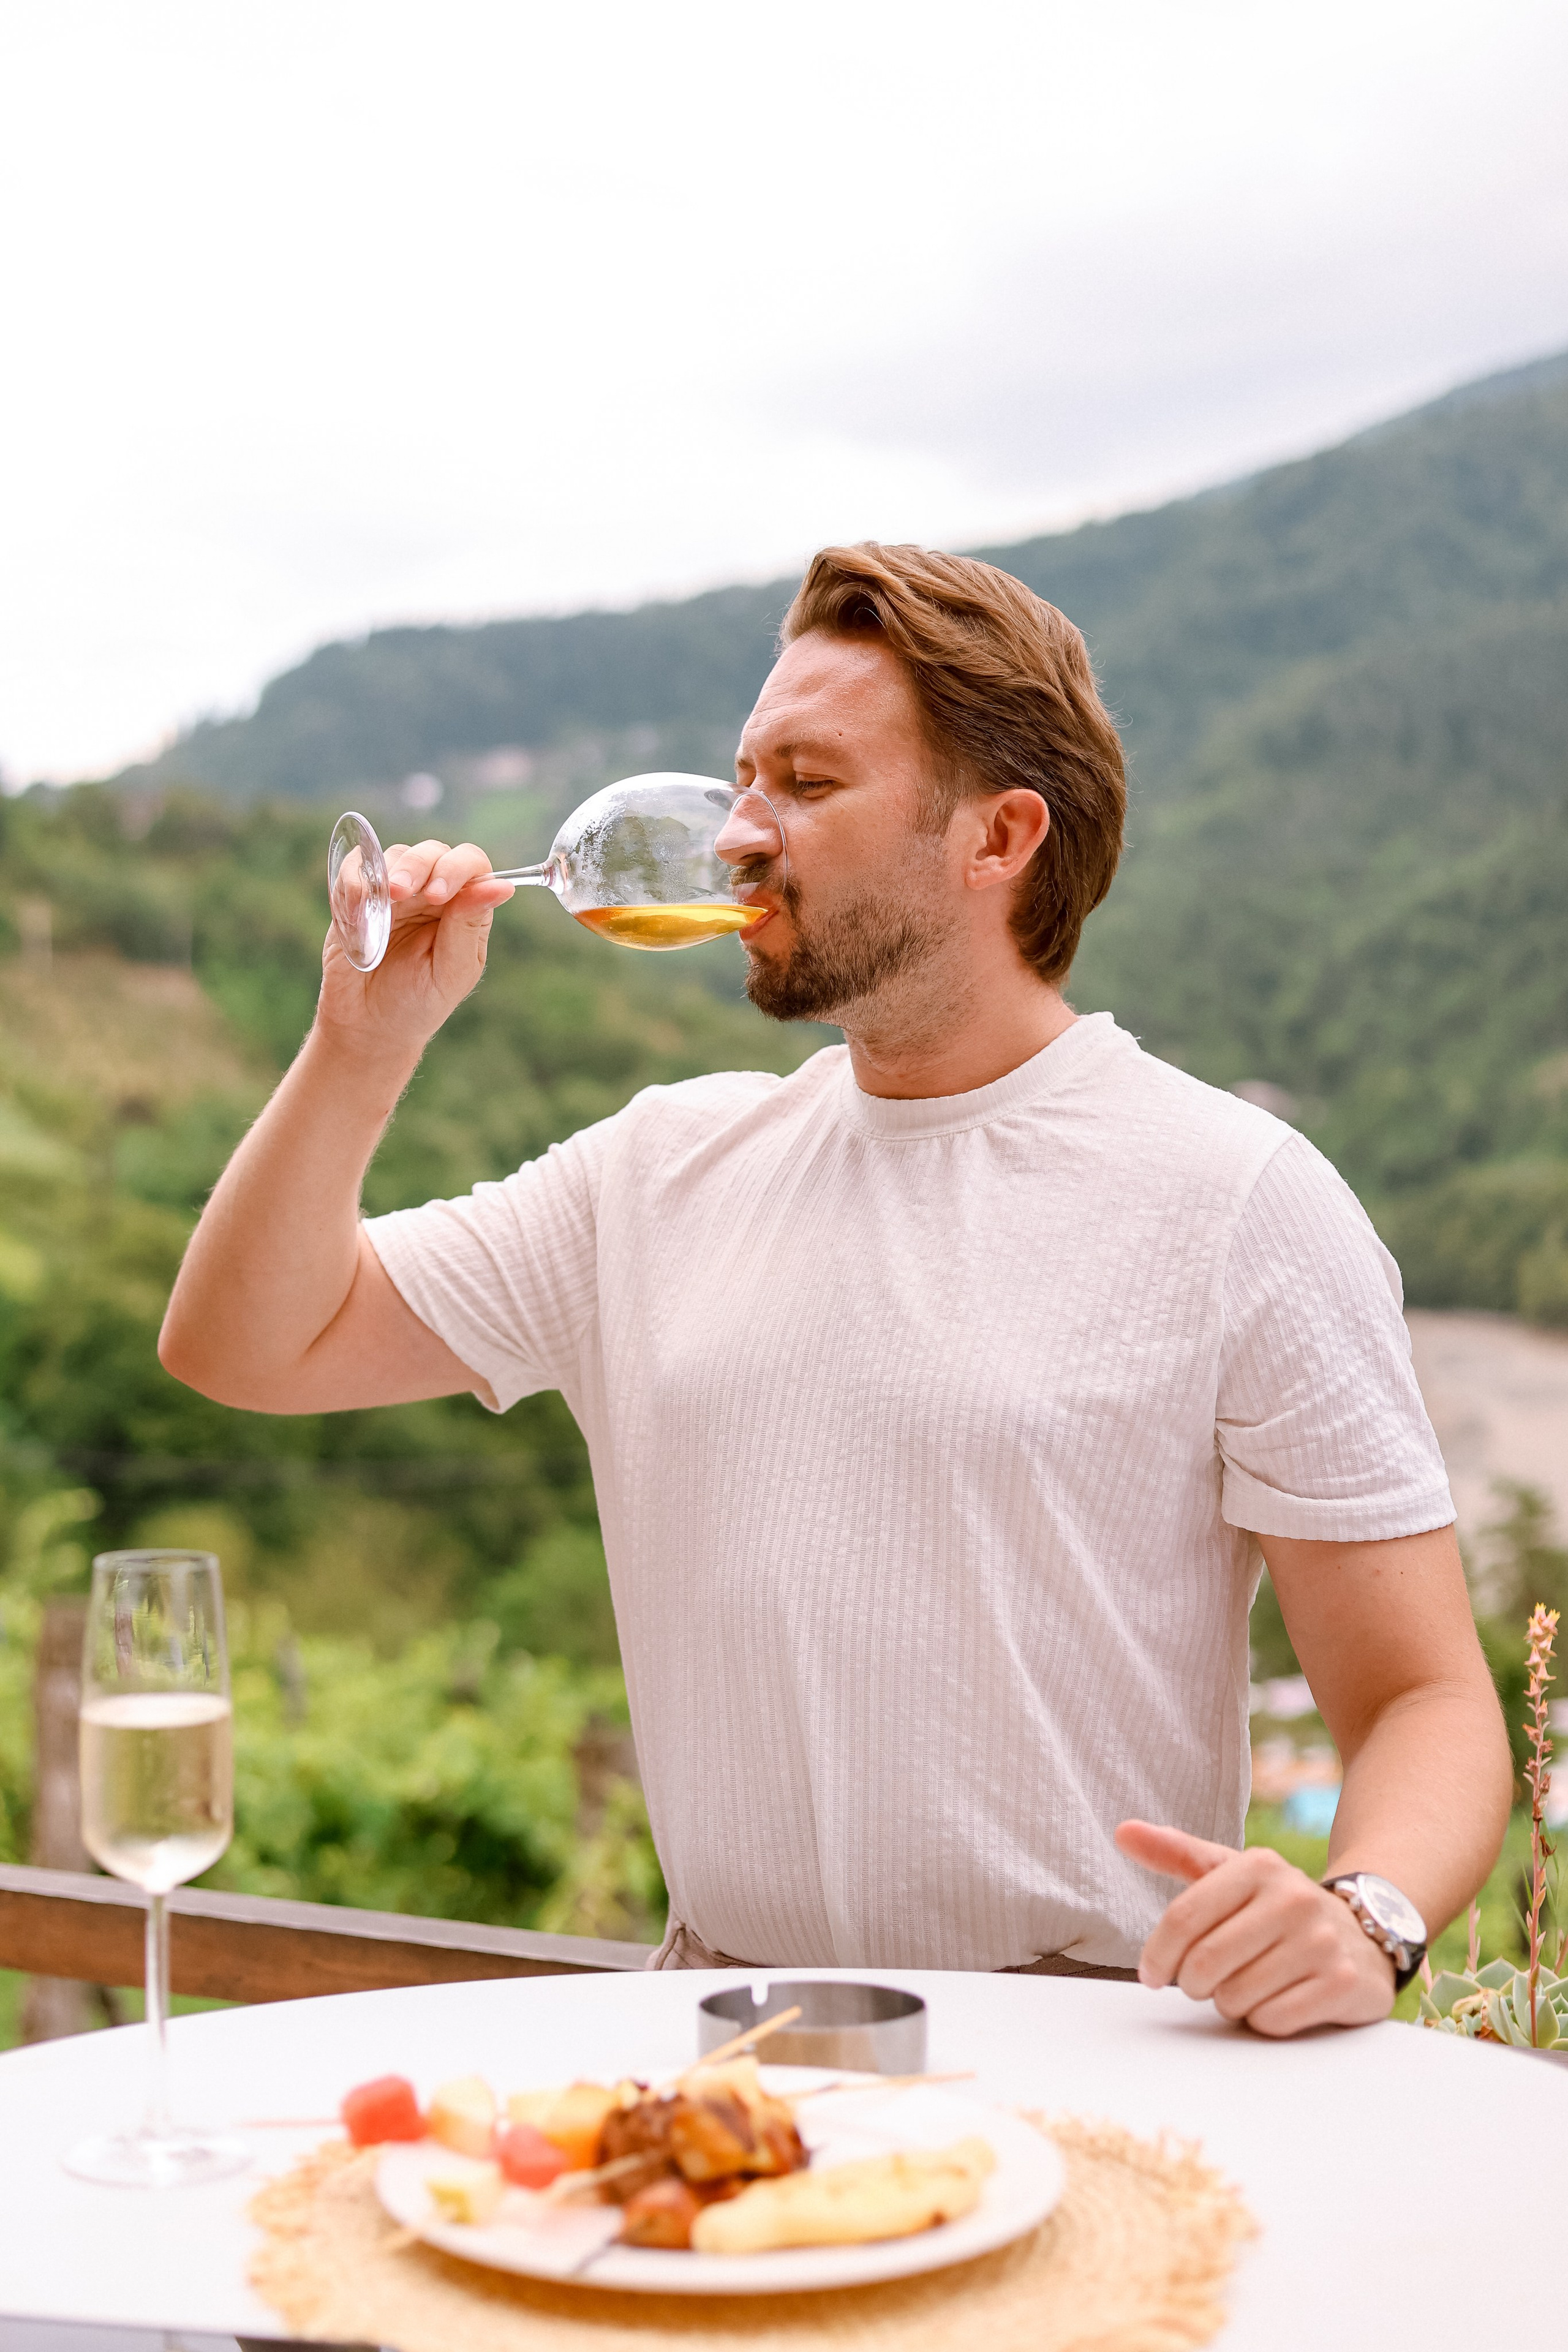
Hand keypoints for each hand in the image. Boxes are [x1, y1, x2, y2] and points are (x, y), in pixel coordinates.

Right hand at [317, 837, 514, 1064]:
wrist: (368, 1027)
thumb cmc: (417, 1004)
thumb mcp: (450, 971)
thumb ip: (469, 926)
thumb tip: (502, 886)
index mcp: (463, 910)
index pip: (472, 866)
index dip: (457, 869)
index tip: (438, 895)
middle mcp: (431, 895)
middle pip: (432, 853)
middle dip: (417, 866)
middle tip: (402, 894)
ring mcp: (394, 894)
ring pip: (394, 855)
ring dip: (387, 872)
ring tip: (380, 904)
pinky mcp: (357, 898)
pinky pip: (356, 868)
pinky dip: (355, 878)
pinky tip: (358, 906)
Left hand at [1115, 1820, 1396, 2036]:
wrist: (1363, 1933)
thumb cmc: (1277, 1908)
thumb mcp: (1231, 1873)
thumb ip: (1176, 1853)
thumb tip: (1122, 1831)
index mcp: (1257, 1866)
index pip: (1183, 1918)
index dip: (1158, 1954)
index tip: (1151, 1975)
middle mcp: (1292, 1897)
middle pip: (1205, 1963)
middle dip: (1194, 1983)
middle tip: (1205, 1982)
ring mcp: (1320, 1940)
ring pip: (1236, 1996)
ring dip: (1230, 2003)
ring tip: (1246, 1985)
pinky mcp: (1341, 1982)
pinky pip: (1272, 2020)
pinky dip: (1263, 2020)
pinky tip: (1278, 1999)